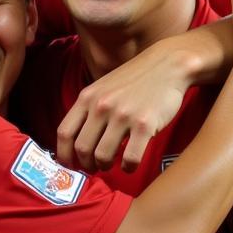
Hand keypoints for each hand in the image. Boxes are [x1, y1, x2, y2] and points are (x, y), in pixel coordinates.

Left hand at [55, 43, 191, 171]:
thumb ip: (88, 110)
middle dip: (87, 164)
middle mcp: (101, 106)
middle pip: (82, 149)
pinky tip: (131, 164)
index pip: (64, 133)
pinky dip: (128, 167)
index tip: (70, 165)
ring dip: (105, 166)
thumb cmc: (135, 80)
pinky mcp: (144, 124)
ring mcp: (122, 115)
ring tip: (112, 164)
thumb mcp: (103, 88)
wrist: (168, 65)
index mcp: (87, 97)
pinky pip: (130, 158)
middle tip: (94, 167)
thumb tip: (76, 143)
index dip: (63, 154)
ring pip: (103, 156)